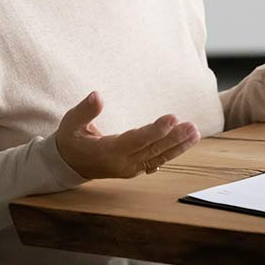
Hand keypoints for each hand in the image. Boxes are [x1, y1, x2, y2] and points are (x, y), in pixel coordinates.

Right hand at [55, 91, 199, 178]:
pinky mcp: (136, 168)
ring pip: (158, 157)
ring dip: (178, 146)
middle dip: (174, 138)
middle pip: (152, 150)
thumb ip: (84, 110)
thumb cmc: (70, 140)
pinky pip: (157, 161)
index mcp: (107, 152)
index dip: (155, 131)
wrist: (69, 164)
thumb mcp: (70, 124)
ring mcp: (130, 168)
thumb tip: (96, 95)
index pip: (136, 140)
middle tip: (191, 127)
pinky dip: (173, 153)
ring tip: (195, 133)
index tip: (172, 119)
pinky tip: (186, 143)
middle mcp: (122, 163)